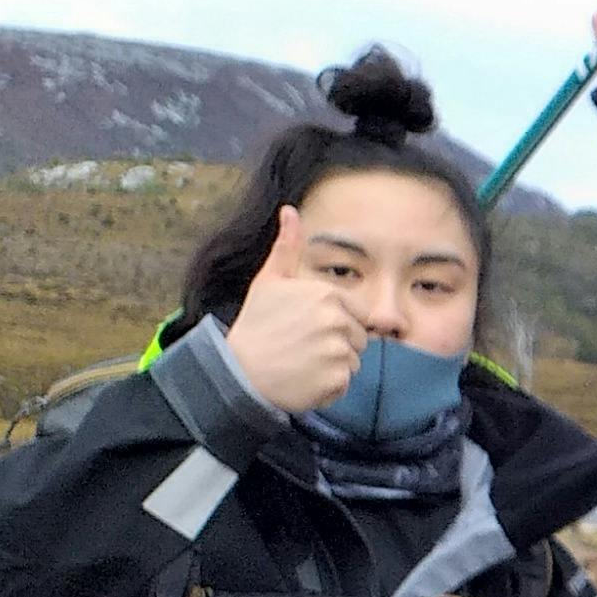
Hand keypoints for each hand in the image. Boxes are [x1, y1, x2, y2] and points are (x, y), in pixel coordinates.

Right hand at [226, 205, 370, 413]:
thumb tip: (290, 210)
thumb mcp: (269, 281)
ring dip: (333, 366)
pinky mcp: (336, 380)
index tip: (308, 329)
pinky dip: (328, 386)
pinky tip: (303, 379)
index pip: (357, 313)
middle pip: (359, 338)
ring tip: (302, 363)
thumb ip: (286, 247)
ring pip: (354, 362)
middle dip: (337, 344)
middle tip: (302, 347)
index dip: (336, 323)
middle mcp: (337, 321)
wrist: (238, 372)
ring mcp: (337, 352)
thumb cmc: (255, 325)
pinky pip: (345, 384)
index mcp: (326, 295)